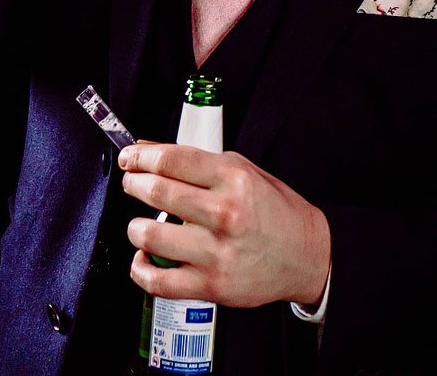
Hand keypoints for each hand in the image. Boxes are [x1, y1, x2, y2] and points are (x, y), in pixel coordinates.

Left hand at [120, 143, 329, 307]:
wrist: (306, 256)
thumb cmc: (276, 213)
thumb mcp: (244, 172)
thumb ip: (197, 162)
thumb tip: (149, 150)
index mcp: (233, 180)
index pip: (171, 160)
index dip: (140, 157)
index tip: (129, 158)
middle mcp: (224, 214)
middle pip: (156, 191)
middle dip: (133, 184)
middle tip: (132, 183)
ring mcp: (215, 253)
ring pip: (148, 235)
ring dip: (135, 227)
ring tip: (140, 224)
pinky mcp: (210, 285)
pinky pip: (157, 281)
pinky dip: (140, 269)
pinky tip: (144, 258)